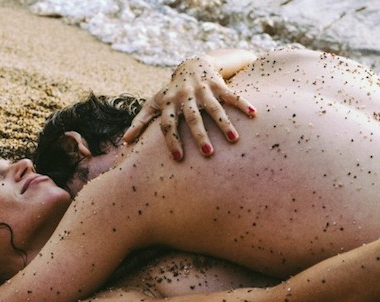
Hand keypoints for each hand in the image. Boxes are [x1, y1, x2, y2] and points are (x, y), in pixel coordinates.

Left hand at [122, 55, 255, 160]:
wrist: (192, 64)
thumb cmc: (171, 91)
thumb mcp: (155, 102)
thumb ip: (141, 120)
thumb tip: (125, 141)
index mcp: (169, 103)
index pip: (168, 124)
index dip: (172, 141)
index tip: (179, 158)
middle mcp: (185, 96)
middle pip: (192, 117)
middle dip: (200, 134)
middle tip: (208, 153)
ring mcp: (202, 89)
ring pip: (214, 107)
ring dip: (224, 123)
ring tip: (233, 139)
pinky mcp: (218, 83)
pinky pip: (232, 94)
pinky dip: (243, 104)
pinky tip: (254, 114)